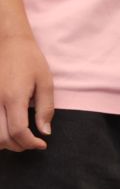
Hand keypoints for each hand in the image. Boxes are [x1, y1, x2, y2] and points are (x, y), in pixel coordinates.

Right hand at [0, 27, 52, 150]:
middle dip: (18, 146)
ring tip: (19, 138)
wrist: (8, 42)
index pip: (18, 131)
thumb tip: (45, 132)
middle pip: (0, 138)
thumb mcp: (45, 81)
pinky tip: (6, 130)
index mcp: (14, 97)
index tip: (42, 144)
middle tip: (31, 143)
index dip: (31, 143)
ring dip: (4, 143)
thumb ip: (46, 108)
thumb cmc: (29, 60)